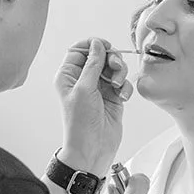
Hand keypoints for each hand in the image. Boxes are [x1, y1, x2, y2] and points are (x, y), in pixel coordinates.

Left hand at [54, 38, 130, 174]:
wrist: (92, 149)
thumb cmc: (81, 123)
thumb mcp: (84, 89)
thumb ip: (92, 64)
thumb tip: (97, 44)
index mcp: (68, 76)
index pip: (79, 50)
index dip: (93, 45)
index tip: (105, 46)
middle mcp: (83, 80)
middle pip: (100, 56)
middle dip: (110, 59)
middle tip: (115, 67)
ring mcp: (99, 89)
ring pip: (113, 68)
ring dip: (119, 73)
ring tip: (117, 85)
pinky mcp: (113, 98)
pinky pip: (122, 83)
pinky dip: (125, 87)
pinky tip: (122, 97)